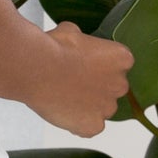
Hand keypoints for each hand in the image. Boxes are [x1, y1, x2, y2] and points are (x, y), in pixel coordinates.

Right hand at [27, 21, 135, 137]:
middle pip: (112, 87)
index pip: (118, 63)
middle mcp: (121, 84)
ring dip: (87, 104)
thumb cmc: (53, 47)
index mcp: (121, 58)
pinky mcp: (94, 126)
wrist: (35, 69)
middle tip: (71, 80)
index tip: (83, 62)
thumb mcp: (70, 31)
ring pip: (100, 108)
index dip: (99, 63)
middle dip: (95, 85)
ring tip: (62, 95)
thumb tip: (77, 44)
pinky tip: (61, 109)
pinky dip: (77, 122)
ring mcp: (108, 108)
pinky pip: (89, 126)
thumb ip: (83, 42)